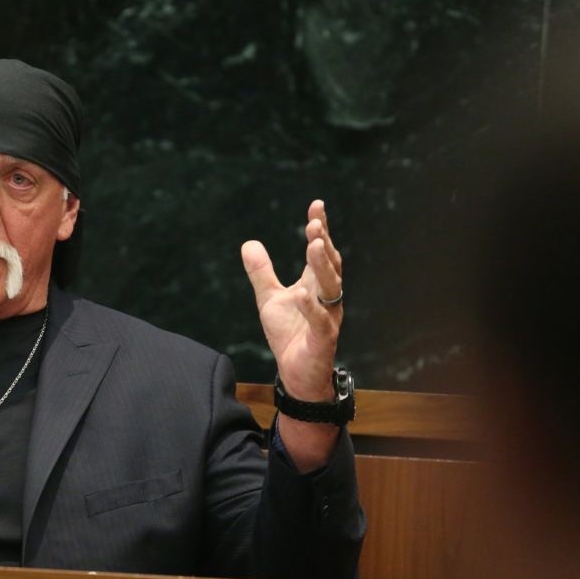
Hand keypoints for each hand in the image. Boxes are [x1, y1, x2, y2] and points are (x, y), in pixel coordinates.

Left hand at [241, 199, 342, 402]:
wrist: (296, 373)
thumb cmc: (290, 334)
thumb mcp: (269, 298)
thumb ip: (261, 273)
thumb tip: (248, 243)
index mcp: (316, 285)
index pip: (320, 251)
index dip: (320, 228)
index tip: (316, 205)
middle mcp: (327, 297)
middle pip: (330, 264)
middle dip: (322, 243)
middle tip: (314, 223)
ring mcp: (328, 317)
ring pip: (331, 288)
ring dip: (322, 266)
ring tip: (313, 245)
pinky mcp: (323, 339)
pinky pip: (320, 321)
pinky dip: (311, 306)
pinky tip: (302, 292)